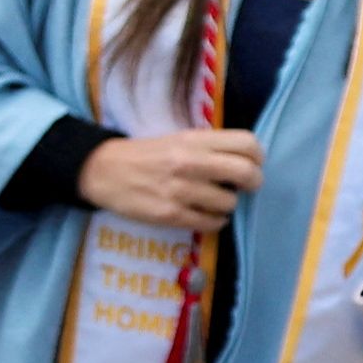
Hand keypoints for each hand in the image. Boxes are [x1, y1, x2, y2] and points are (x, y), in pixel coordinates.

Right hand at [80, 129, 263, 229]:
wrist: (103, 171)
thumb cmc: (146, 154)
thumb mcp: (178, 139)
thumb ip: (210, 148)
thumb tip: (246, 163)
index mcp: (194, 140)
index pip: (246, 143)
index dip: (258, 157)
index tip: (253, 164)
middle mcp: (189, 163)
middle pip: (246, 172)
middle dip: (253, 183)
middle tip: (245, 187)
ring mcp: (180, 191)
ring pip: (229, 203)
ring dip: (227, 205)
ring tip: (213, 200)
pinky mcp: (170, 215)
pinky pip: (210, 223)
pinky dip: (214, 221)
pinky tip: (204, 214)